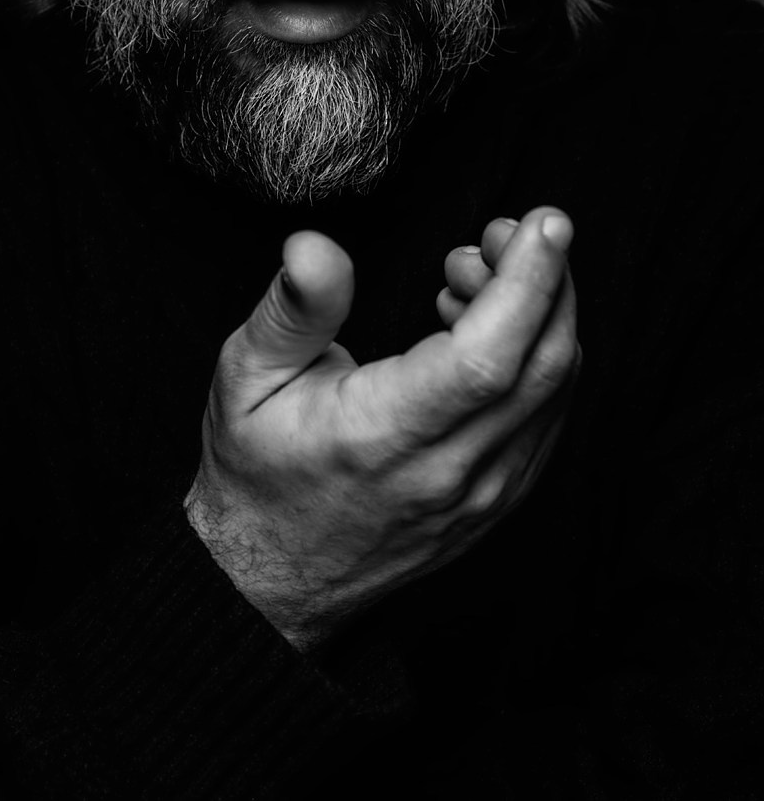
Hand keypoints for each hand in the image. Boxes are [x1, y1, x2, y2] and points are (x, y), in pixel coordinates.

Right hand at [184, 209, 578, 649]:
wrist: (268, 582)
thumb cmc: (255, 467)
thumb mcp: (247, 375)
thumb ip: (293, 308)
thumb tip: (313, 245)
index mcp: (383, 437)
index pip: (488, 357)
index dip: (529, 282)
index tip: (543, 222)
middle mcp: (448, 474)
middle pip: (543, 366)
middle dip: (545, 278)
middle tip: (499, 230)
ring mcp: (483, 496)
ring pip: (556, 390)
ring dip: (541, 314)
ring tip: (467, 276)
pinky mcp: (498, 502)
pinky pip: (547, 417)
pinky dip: (536, 356)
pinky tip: (481, 327)